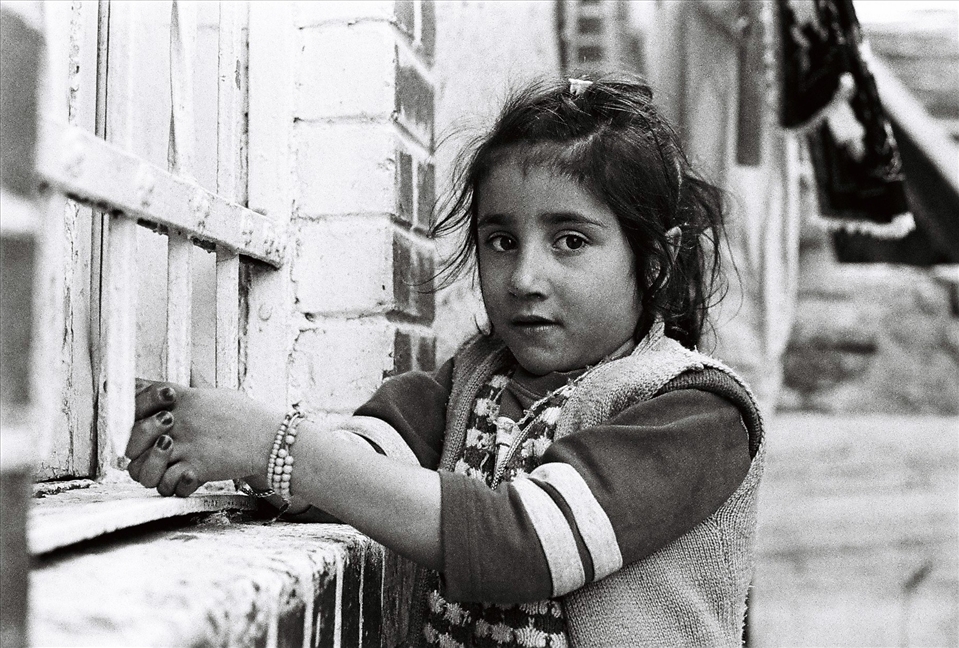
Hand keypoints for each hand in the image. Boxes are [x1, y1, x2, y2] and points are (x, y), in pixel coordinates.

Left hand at [127, 379, 282, 492]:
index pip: (141, 393)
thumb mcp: (219, 394)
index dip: (130, 405)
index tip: (131, 415)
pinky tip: (183, 479)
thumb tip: (192, 368)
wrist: (269, 438)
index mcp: (184, 397)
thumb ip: (198, 385)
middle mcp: (180, 419)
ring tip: (163, 469)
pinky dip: (171, 486)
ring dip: (148, 470)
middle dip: (133, 446)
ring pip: (142, 465)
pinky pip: (167, 484)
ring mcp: (186, 444)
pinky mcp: (196, 467)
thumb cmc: (246, 416)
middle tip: (147, 450)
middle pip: (132, 433)